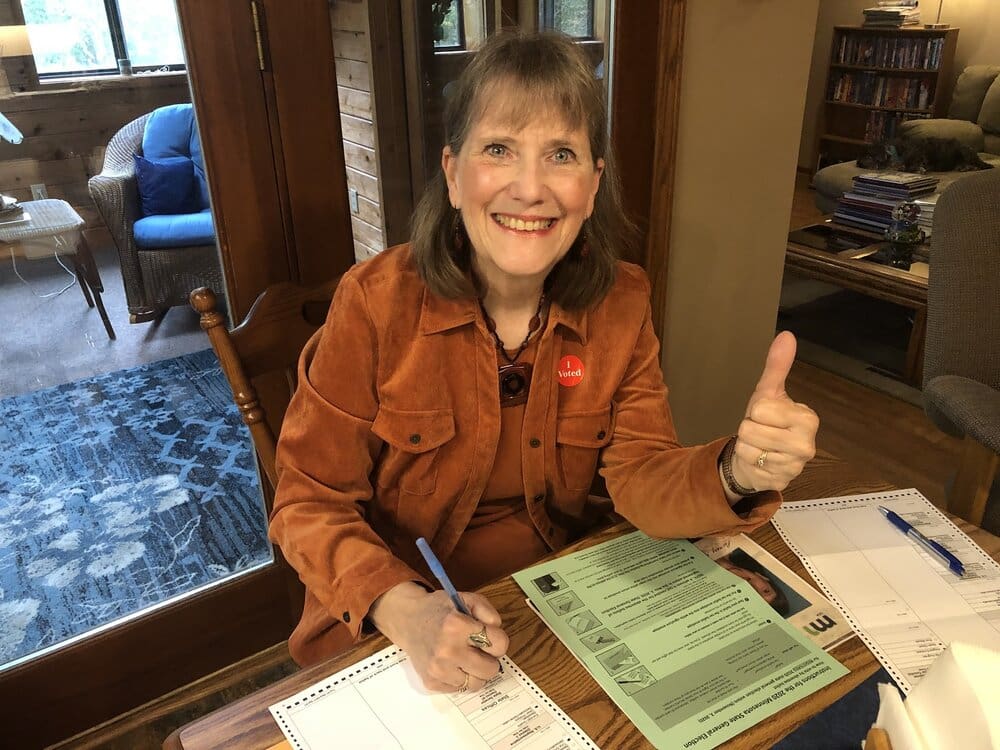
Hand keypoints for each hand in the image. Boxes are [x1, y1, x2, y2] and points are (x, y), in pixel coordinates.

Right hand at [368, 582, 508, 692]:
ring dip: (476, 671)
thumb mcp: (466, 599)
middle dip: (489, 658)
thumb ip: (488, 612)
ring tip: (466, 657)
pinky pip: (461, 689)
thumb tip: (498, 635)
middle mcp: (447, 650)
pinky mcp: (431, 682)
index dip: (498, 639)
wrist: (408, 620)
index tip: (488, 636)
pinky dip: (461, 678)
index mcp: (457, 626)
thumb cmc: (440, 609)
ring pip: (477, 683)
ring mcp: (438, 670)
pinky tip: (453, 664)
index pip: (500, 644)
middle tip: (479, 649)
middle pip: (491, 669)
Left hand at [731, 332, 817, 492]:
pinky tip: (760, 460)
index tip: (766, 417)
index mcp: (807, 418)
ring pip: (747, 445)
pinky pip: (748, 463)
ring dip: (747, 445)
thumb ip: (777, 366)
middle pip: (750, 427)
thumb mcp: (768, 393)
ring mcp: (795, 466)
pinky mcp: (779, 480)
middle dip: (749, 428)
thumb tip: (786, 336)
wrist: (760, 457)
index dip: (756, 411)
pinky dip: (748, 460)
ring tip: (760, 445)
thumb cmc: (765, 423)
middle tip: (761, 432)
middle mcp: (806, 444)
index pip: (760, 408)